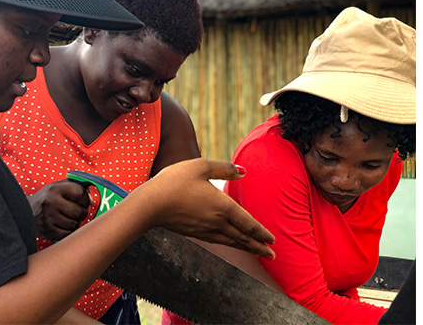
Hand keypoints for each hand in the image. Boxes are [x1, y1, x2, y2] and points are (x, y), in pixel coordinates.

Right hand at [28, 180, 90, 240]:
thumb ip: (77, 186)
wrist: (26, 210)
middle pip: (79, 211)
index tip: (83, 202)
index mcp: (55, 189)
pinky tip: (64, 225)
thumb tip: (91, 200)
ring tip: (69, 218)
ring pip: (74, 224)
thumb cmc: (49, 197)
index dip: (86, 199)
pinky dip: (69, 231)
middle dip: (82, 213)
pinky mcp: (47, 231)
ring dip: (75, 222)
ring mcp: (47, 217)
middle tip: (78, 212)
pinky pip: (68, 234)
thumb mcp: (59, 186)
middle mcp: (50, 202)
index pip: (80, 192)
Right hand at [144, 158, 275, 258]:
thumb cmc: (175, 181)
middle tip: (272, 255)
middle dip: (259, 247)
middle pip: (243, 238)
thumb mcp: (201, 166)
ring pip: (232, 242)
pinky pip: (220, 241)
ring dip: (247, 248)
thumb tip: (243, 171)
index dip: (262, 233)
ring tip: (259, 253)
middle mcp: (217, 222)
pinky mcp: (195, 232)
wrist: (150, 205)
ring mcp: (206, 230)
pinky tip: (233, 243)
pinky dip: (232, 244)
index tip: (272, 240)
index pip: (249, 224)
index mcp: (223, 206)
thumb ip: (224, 168)